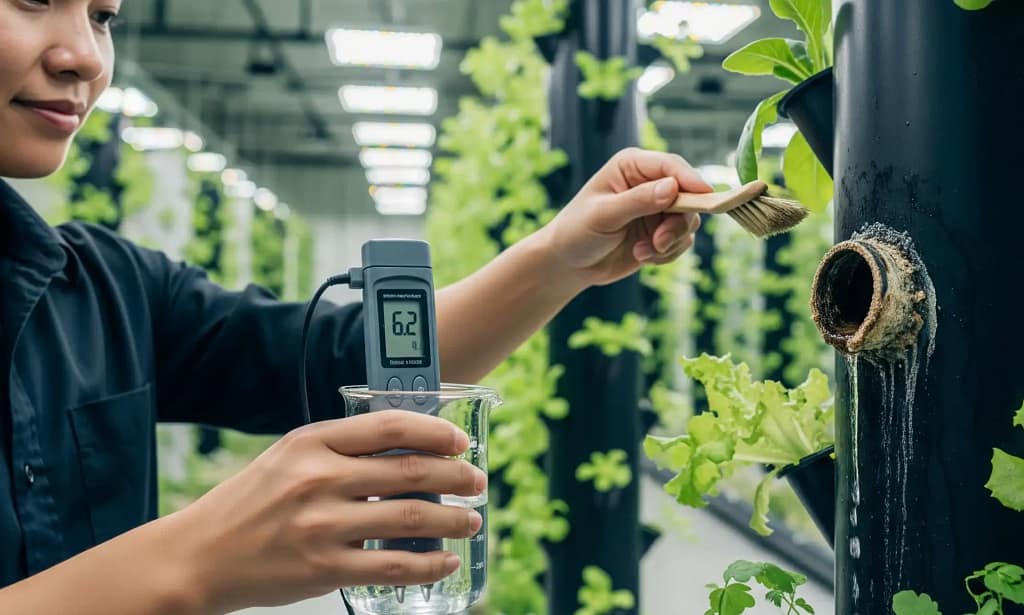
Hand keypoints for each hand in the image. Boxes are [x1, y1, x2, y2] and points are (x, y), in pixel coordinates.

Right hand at [171, 411, 485, 613]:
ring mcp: (322, 525)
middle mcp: (318, 478)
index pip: (389, 426)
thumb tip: (409, 449)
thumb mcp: (290, 456)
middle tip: (478, 481)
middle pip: (409, 471)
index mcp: (312, 442)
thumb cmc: (251, 503)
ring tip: (472, 521)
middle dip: (457, 476)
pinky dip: (429, 564)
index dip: (435, 431)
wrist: (200, 555)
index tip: (460, 441)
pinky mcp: (324, 568)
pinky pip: (393, 565)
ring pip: (410, 518)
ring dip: (452, 520)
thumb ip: (341, 449)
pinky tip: (445, 561)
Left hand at [540, 148, 711, 286]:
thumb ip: (637, 201)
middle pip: (688, 195)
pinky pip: (682, 242)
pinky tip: (642, 256)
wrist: (569, 263)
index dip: (690, 181)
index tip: (704, 198)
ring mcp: (658, 208)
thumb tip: (671, 187)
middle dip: (678, 223)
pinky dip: (666, 253)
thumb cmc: (577, 231)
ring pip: (688, 221)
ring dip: (670, 242)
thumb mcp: (604, 215)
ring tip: (643, 252)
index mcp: (633, 166)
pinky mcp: (661, 232)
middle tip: (659, 242)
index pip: (671, 166)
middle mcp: (650, 183)